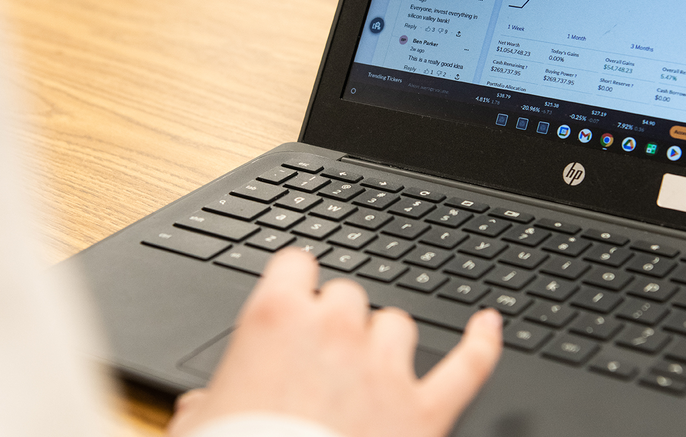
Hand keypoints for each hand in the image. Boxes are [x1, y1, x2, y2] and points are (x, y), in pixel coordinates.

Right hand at [167, 249, 503, 436]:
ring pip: (397, 323)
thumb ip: (206, 400)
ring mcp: (385, 367)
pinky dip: (482, 344)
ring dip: (384, 342)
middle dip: (336, 322)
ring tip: (366, 375)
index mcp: (275, 319)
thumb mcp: (197, 424)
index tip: (294, 296)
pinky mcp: (423, 410)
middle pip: (347, 295)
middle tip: (319, 362)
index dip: (295, 284)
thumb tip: (204, 405)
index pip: (296, 264)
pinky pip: (468, 365)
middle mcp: (335, 329)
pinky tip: (488, 326)